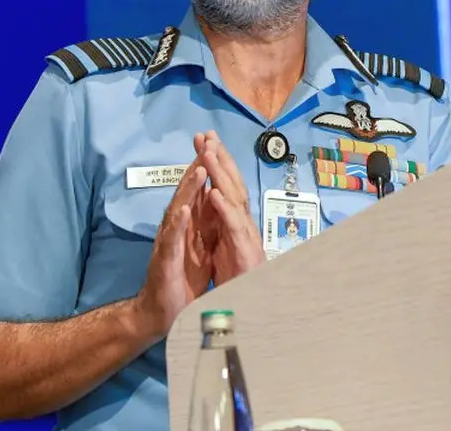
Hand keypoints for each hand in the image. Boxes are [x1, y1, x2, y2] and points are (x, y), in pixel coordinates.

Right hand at [134, 158, 210, 338]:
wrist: (159, 314)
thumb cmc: (181, 282)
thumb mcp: (203, 251)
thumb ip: (209, 229)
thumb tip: (220, 208)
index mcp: (191, 226)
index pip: (200, 192)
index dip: (208, 168)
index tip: (216, 144)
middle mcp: (178, 228)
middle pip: (189, 192)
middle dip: (198, 165)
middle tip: (205, 141)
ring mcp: (170, 242)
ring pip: (179, 209)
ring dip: (189, 188)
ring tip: (200, 168)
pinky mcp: (165, 260)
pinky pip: (171, 239)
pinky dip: (177, 223)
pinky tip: (182, 210)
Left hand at [198, 130, 265, 285]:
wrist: (244, 314)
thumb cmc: (234, 286)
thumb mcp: (225, 253)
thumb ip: (224, 229)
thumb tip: (218, 204)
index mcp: (234, 225)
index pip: (226, 188)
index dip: (217, 165)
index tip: (205, 142)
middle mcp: (242, 227)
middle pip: (232, 187)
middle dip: (219, 160)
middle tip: (206, 136)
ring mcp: (245, 239)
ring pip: (234, 201)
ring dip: (221, 176)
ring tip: (208, 154)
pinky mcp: (243, 254)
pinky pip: (233, 228)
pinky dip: (225, 209)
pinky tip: (214, 193)